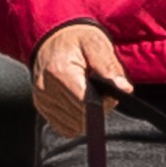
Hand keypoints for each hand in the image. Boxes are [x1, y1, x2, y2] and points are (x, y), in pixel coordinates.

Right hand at [32, 22, 130, 137]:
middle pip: (81, 116)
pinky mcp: (41, 107)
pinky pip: (66, 127)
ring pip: (75, 125)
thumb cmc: (78, 40)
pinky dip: (77, 119)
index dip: (103, 103)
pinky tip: (80, 102)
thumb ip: (109, 67)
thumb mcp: (96, 44)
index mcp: (59, 72)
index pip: (85, 103)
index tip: (110, 93)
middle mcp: (46, 89)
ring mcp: (41, 100)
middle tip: (102, 90)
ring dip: (88, 115)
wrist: (53, 38)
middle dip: (98, 108)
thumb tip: (124, 88)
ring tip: (90, 93)